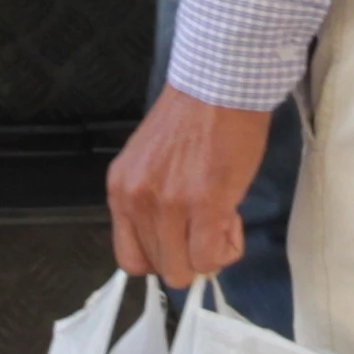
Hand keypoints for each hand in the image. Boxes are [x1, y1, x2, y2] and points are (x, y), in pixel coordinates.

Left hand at [109, 85, 275, 284]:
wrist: (220, 83)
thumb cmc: (194, 117)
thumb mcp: (153, 163)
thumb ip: (153, 202)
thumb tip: (175, 242)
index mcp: (121, 189)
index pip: (130, 259)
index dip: (162, 257)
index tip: (183, 242)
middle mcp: (136, 201)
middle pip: (160, 268)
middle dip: (190, 255)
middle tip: (209, 224)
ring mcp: (168, 205)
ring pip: (185, 270)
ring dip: (211, 253)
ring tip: (223, 218)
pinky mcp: (204, 204)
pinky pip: (211, 257)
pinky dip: (227, 248)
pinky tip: (232, 218)